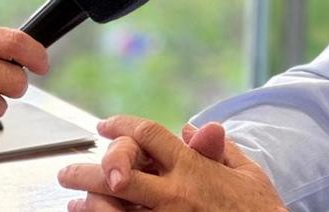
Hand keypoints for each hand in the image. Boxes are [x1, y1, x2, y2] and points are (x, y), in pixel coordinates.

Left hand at [57, 115, 285, 210]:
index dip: (121, 125)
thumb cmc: (261, 209)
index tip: (104, 124)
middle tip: (67, 170)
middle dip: (88, 169)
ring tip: (74, 199)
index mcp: (193, 167)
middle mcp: (175, 193)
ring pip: (114, 207)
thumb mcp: (247, 172)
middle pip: (117, 172)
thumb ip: (218, 148)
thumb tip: (193, 128)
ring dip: (89, 201)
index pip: (148, 135)